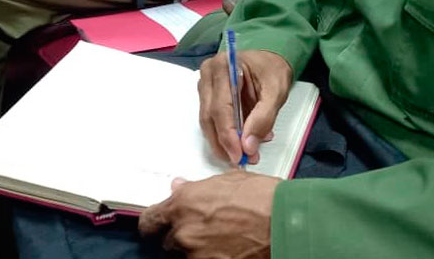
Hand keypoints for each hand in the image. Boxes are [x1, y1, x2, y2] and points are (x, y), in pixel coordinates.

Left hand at [138, 171, 278, 257]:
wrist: (284, 222)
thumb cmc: (261, 197)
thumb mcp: (227, 181)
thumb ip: (196, 188)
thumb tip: (178, 187)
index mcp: (182, 205)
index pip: (149, 222)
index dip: (154, 223)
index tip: (158, 224)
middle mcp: (184, 232)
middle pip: (168, 240)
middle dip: (182, 235)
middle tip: (203, 228)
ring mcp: (196, 254)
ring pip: (186, 255)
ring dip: (197, 248)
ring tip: (221, 238)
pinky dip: (211, 257)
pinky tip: (227, 249)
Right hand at [198, 49, 291, 165]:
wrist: (270, 59)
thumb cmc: (273, 69)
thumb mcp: (276, 91)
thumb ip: (263, 118)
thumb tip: (248, 146)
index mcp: (224, 66)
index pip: (221, 107)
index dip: (228, 135)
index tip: (239, 155)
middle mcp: (208, 74)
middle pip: (210, 116)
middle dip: (225, 143)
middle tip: (241, 160)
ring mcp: (206, 85)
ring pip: (208, 121)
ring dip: (224, 142)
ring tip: (244, 154)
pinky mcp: (208, 96)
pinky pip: (212, 120)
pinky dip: (225, 135)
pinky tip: (240, 143)